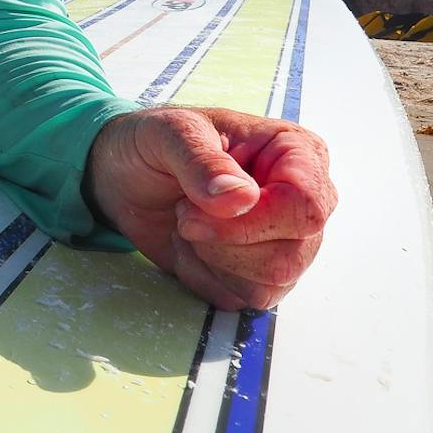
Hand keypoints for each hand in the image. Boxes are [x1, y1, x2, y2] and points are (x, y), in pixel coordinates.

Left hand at [82, 106, 336, 311]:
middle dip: (221, 242)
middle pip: (289, 256)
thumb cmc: (156, 142)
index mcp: (297, 154)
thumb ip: (202, 161)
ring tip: (188, 223)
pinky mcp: (260, 276)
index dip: (252, 220)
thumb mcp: (169, 133)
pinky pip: (240, 299)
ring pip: (268, 284)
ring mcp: (286, 243)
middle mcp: (302, 202)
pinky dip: (201, 277)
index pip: (306, 206)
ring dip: (210, 259)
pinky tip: (189, 246)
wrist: (126, 175)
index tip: (197, 209)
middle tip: (185, 212)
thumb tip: (241, 199)